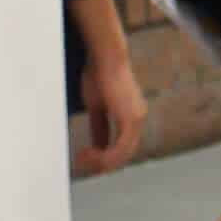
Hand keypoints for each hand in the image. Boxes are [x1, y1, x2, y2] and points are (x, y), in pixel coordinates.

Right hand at [72, 47, 146, 177]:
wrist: (105, 58)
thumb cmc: (99, 75)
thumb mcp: (97, 107)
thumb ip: (100, 126)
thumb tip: (98, 144)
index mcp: (132, 117)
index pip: (122, 147)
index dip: (103, 156)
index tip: (84, 156)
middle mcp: (139, 120)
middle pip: (123, 155)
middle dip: (101, 163)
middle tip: (80, 161)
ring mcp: (137, 120)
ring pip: (122, 155)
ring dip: (100, 161)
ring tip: (82, 158)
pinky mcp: (131, 120)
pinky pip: (120, 149)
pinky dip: (104, 156)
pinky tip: (88, 153)